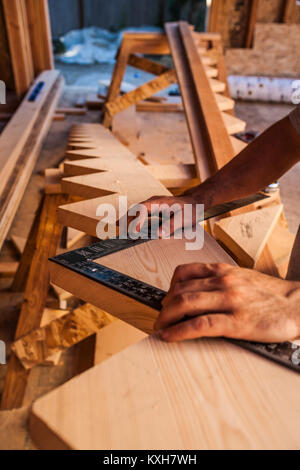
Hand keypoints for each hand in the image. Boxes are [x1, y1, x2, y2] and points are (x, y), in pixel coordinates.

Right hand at [127, 193, 200, 236]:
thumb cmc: (190, 210)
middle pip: (134, 210)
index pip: (142, 209)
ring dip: (127, 222)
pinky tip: (122, 226)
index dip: (137, 220)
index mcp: (159, 202)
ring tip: (122, 233)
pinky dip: (131, 221)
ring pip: (134, 212)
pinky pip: (138, 215)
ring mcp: (150, 205)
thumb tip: (159, 234)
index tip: (135, 232)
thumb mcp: (183, 219)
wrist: (194, 203)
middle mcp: (152, 202)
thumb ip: (171, 225)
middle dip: (128, 222)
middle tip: (126, 236)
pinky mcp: (151, 210)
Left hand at [155, 263, 299, 342]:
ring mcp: (230, 301)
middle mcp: (223, 282)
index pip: (184, 273)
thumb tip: (196, 292)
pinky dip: (179, 331)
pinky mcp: (237, 322)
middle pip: (180, 290)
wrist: (298, 304)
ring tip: (160, 328)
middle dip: (164, 306)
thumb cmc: (270, 294)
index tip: (164, 299)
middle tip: (159, 318)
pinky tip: (170, 336)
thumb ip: (219, 282)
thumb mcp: (242, 278)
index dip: (168, 288)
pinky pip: (200, 325)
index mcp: (223, 271)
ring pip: (186, 304)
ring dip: (166, 318)